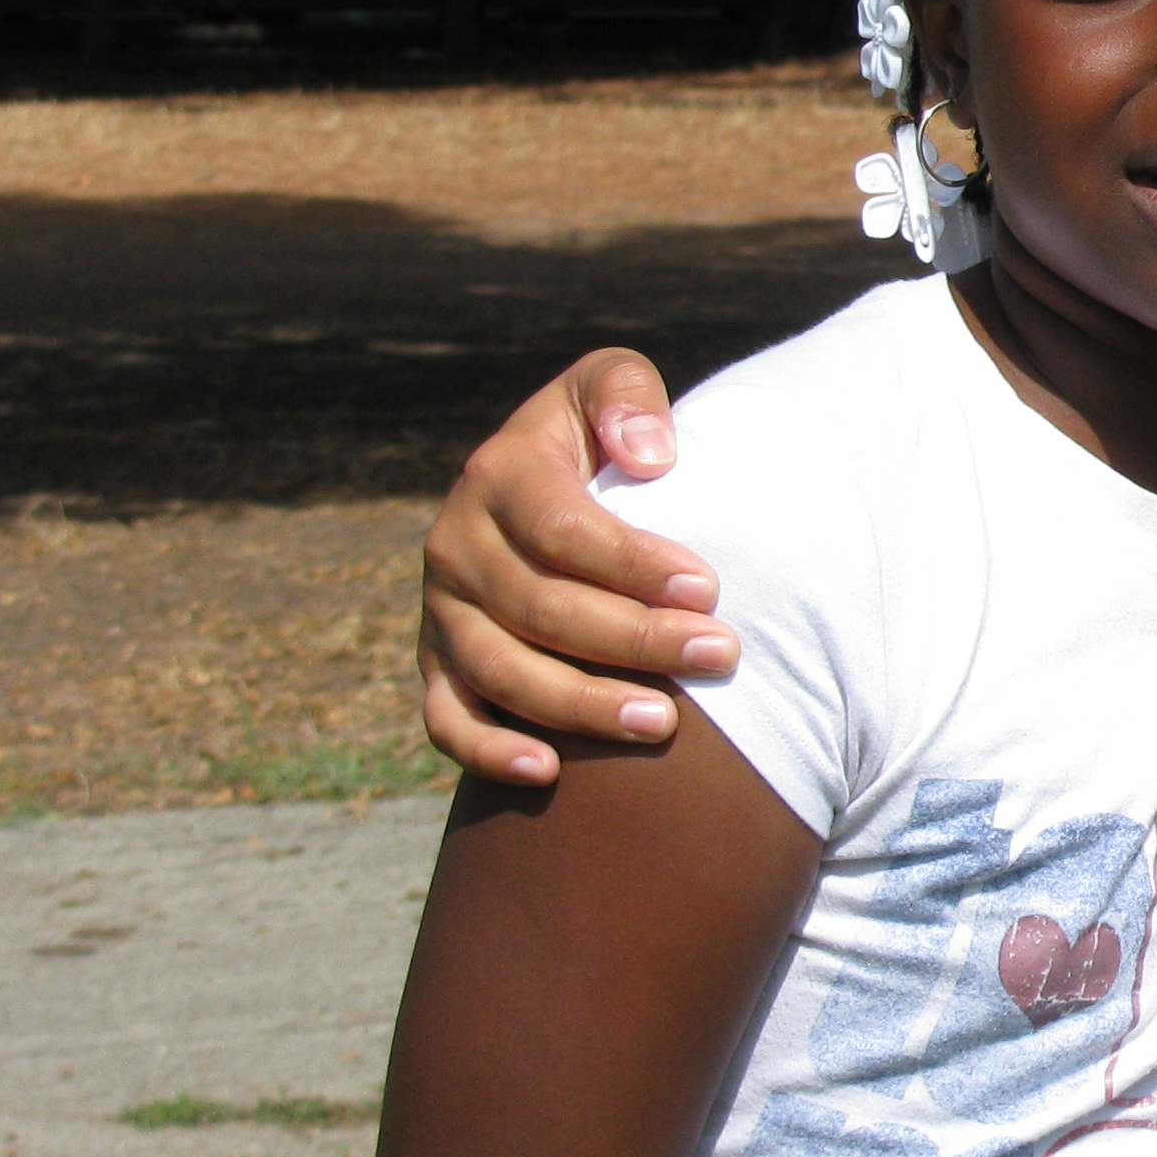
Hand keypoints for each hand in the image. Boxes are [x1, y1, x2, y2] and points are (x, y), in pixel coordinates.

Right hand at [417, 352, 738, 784]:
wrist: (538, 483)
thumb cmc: (598, 436)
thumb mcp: (610, 384)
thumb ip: (627, 397)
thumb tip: (650, 456)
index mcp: (500, 474)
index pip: (564, 531)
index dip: (635, 566)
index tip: (708, 591)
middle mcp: (456, 545)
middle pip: (543, 609)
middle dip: (637, 640)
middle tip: (719, 656)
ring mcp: (441, 611)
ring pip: (502, 672)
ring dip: (581, 705)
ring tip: (664, 723)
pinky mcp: (437, 663)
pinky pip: (447, 720)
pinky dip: (488, 751)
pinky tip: (549, 772)